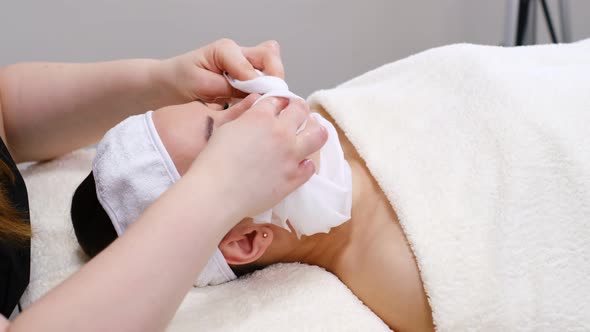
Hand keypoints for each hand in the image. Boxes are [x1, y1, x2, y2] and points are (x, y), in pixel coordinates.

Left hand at [161, 39, 283, 104]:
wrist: (169, 84)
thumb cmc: (180, 80)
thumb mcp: (202, 85)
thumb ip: (230, 87)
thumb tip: (256, 92)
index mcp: (225, 50)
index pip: (257, 59)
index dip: (262, 81)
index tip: (260, 98)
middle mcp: (237, 52)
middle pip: (270, 56)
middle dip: (275, 78)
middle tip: (270, 99)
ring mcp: (242, 63)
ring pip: (271, 66)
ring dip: (271, 85)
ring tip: (262, 102)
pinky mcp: (245, 76)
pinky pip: (264, 79)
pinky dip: (264, 91)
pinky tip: (254, 103)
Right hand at [187, 97, 327, 218]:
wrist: (216, 193)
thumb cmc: (213, 161)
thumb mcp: (225, 128)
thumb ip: (243, 114)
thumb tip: (256, 104)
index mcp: (261, 117)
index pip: (279, 100)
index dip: (279, 102)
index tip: (279, 106)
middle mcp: (280, 133)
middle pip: (301, 110)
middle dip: (300, 109)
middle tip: (298, 114)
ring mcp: (290, 156)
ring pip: (318, 135)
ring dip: (316, 130)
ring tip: (311, 131)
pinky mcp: (294, 178)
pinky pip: (310, 167)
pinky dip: (305, 163)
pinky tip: (299, 163)